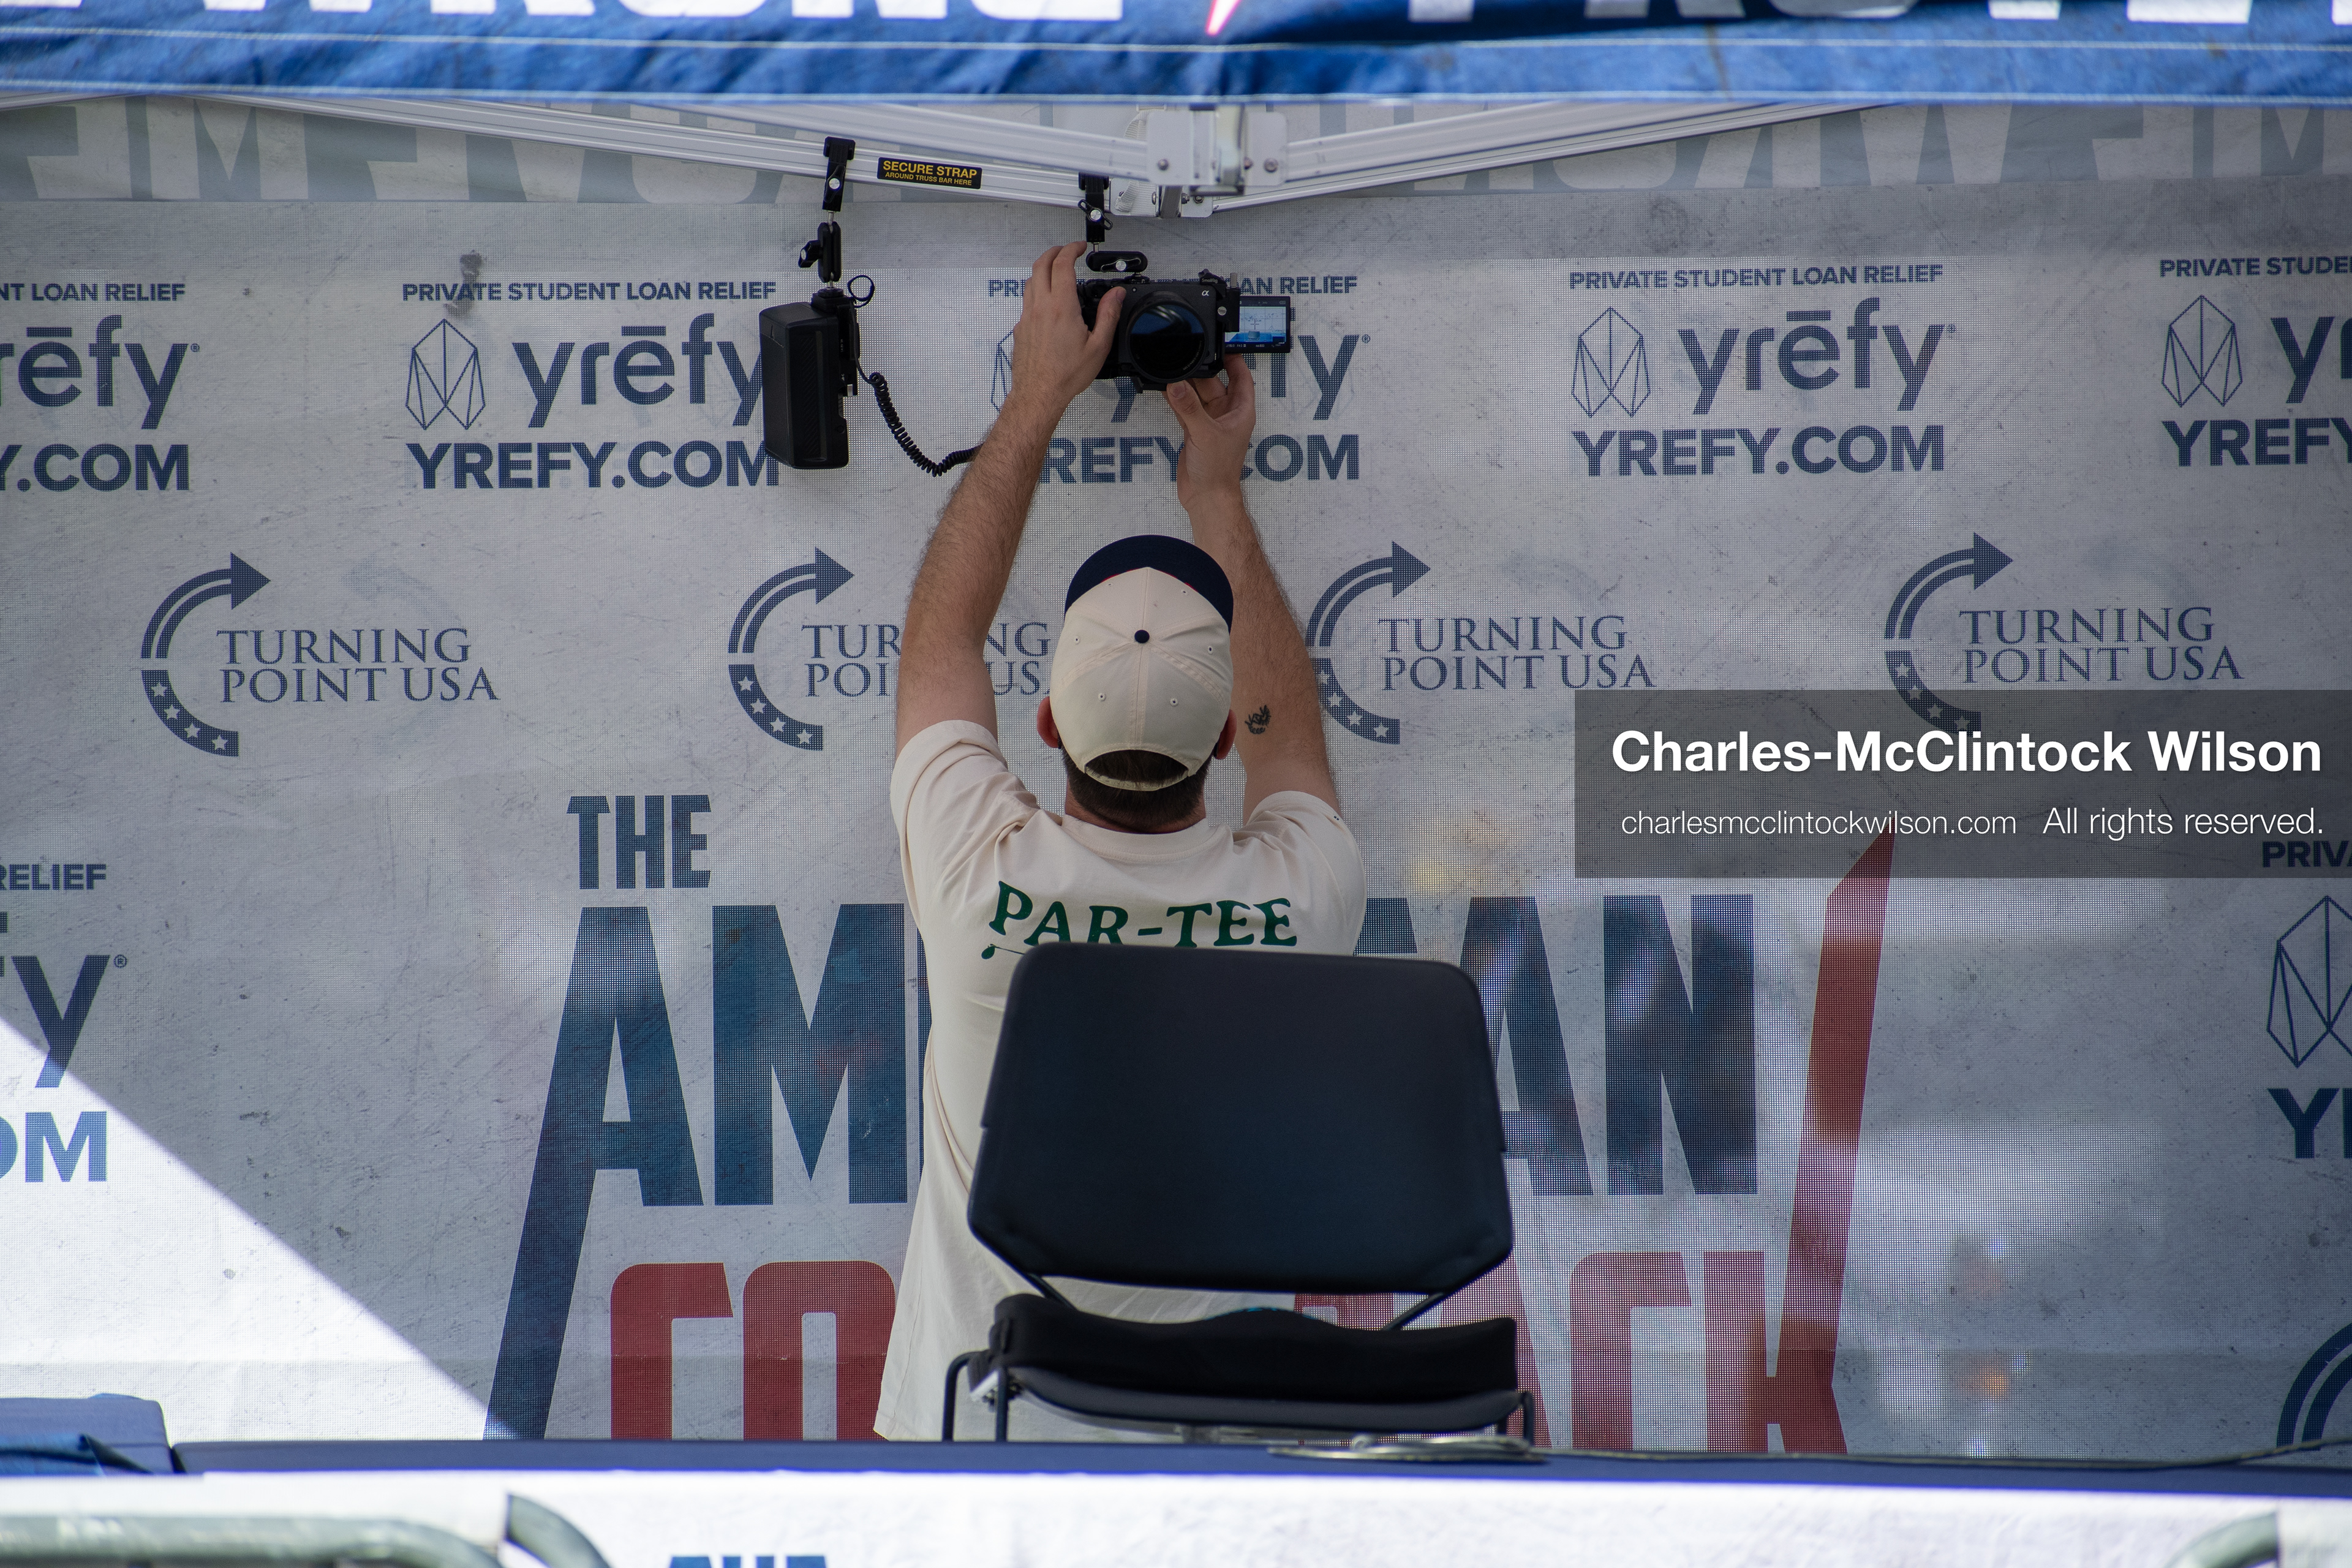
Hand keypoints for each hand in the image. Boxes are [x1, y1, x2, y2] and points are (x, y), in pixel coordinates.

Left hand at [1003, 242, 1120, 427]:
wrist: (1039, 394)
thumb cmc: (1065, 375)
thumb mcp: (1098, 346)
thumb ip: (1108, 315)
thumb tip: (1116, 295)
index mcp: (1061, 307)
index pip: (1062, 264)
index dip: (1071, 250)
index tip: (1079, 248)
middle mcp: (1040, 307)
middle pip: (1041, 265)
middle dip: (1054, 252)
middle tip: (1066, 251)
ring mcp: (1027, 316)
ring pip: (1030, 281)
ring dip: (1043, 269)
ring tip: (1056, 271)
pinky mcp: (1021, 328)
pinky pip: (1027, 300)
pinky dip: (1037, 290)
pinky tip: (1047, 301)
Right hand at [1164, 354, 1255, 507]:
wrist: (1207, 496)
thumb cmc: (1218, 470)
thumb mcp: (1204, 433)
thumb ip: (1189, 408)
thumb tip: (1177, 385)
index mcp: (1241, 411)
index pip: (1242, 377)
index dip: (1235, 360)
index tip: (1223, 345)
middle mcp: (1226, 414)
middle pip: (1215, 383)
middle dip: (1202, 370)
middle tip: (1187, 355)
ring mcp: (1209, 422)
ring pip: (1198, 395)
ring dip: (1186, 385)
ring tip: (1173, 368)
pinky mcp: (1194, 431)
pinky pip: (1185, 408)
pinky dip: (1176, 399)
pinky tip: (1165, 387)